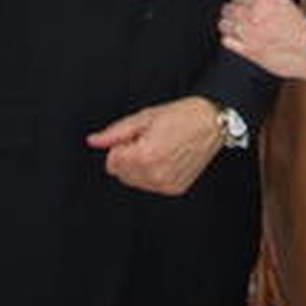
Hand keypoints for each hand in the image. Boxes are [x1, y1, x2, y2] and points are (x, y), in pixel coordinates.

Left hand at [86, 97, 221, 195]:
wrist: (211, 123)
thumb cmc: (182, 116)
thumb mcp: (144, 118)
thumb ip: (115, 133)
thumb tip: (94, 141)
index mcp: (145, 157)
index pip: (112, 162)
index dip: (122, 145)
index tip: (138, 136)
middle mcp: (155, 175)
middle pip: (121, 174)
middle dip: (129, 157)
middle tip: (149, 140)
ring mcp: (166, 184)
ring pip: (135, 181)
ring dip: (141, 166)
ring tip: (160, 148)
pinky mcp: (175, 189)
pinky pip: (151, 185)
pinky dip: (154, 173)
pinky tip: (167, 157)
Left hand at [220, 0, 305, 81]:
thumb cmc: (300, 28)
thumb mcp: (284, 3)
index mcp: (261, 2)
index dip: (238, 1)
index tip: (240, 4)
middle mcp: (252, 16)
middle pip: (227, 9)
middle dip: (231, 12)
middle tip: (238, 16)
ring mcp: (249, 34)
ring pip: (224, 24)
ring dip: (228, 25)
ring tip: (236, 28)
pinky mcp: (248, 51)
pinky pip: (227, 41)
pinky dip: (229, 39)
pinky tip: (236, 39)